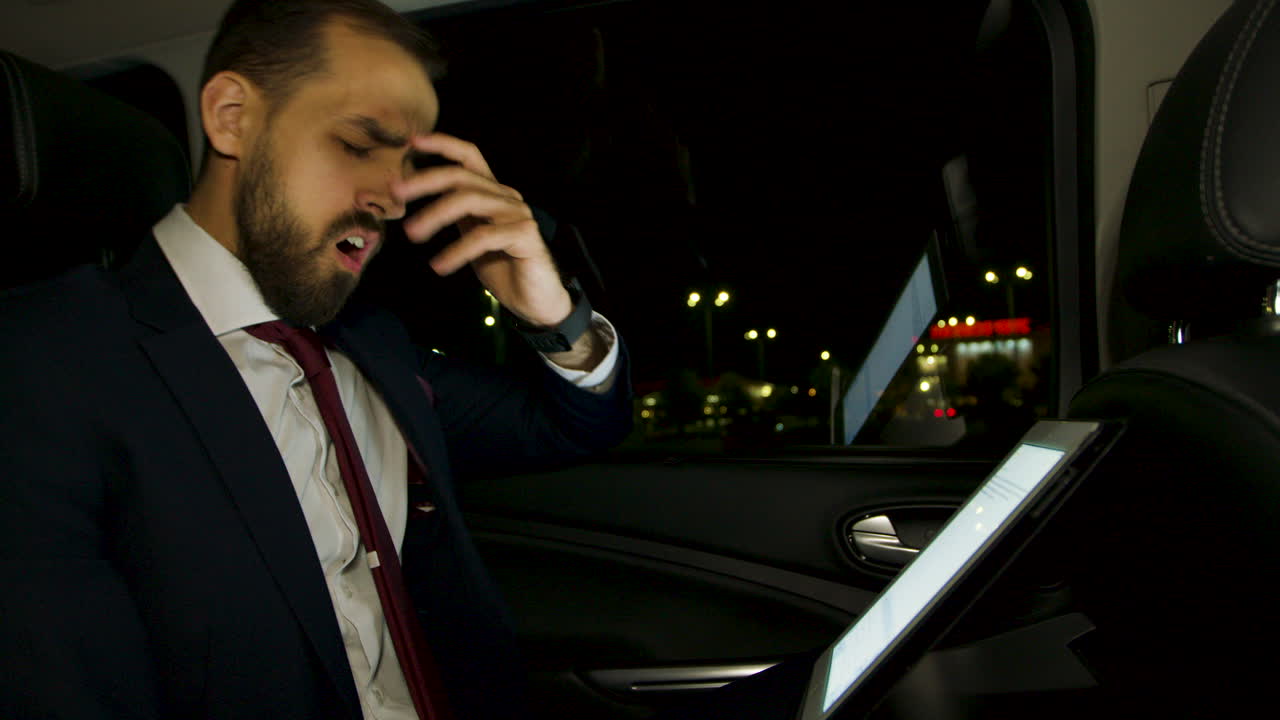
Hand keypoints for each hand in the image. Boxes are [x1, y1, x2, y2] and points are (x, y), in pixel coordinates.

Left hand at [392, 133, 572, 327]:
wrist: (537, 301)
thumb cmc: (503, 268)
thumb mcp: (471, 236)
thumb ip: (454, 216)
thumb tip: (414, 201)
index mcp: (493, 193)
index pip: (470, 156)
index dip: (443, 144)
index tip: (412, 142)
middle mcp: (506, 197)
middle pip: (462, 176)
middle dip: (425, 181)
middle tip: (395, 193)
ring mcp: (518, 214)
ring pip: (469, 200)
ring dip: (434, 215)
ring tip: (412, 234)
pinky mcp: (525, 235)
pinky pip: (483, 236)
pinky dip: (457, 250)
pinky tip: (440, 266)